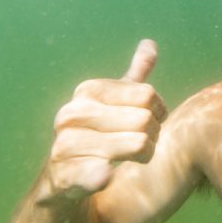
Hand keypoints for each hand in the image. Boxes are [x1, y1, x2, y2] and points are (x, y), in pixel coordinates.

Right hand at [43, 40, 166, 200]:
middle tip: (141, 143)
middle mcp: (73, 113)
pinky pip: (103, 174)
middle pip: (145, 119)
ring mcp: (66, 144)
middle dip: (153, 135)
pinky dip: (107, 177)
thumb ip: (135, 75)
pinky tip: (104, 176)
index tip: (147, 121)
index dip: (158, 111)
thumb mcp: (116, 102)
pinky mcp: (66, 176)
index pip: (148, 94)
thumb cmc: (100, 134)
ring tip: (130, 158)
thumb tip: (150, 43)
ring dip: (145, 155)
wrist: (63, 179)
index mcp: (88, 90)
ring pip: (139, 144)